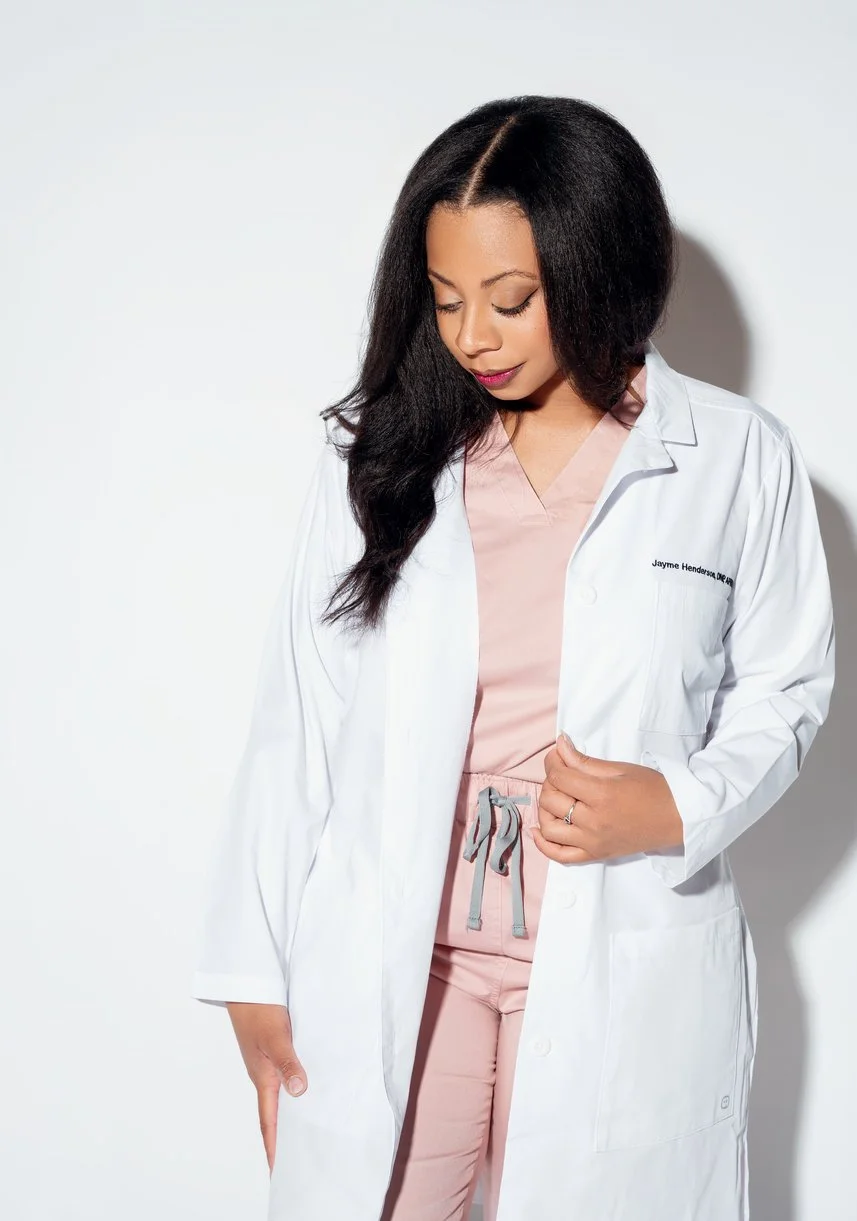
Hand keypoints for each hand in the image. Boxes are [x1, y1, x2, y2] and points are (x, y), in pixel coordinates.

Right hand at [225, 1002, 307, 1173]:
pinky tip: (311, 1090)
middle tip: (298, 1160)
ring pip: (281, 1095)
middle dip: (284, 1138)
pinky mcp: (275, 1049)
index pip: (270, 1122)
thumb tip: (299, 1091)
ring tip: (308, 1132)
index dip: (274, 1147)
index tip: (279, 1172)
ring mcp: (268, 1062)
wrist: (247, 984)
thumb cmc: (259, 1010)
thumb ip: (288, 1062)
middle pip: (275, 1113)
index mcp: (263, 1077)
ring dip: (292, 1113)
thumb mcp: (276, 1036)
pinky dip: (296, 1089)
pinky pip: (287, 1075)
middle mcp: (265, 1074)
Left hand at [527, 733, 683, 863]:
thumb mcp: (620, 769)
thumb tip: (560, 745)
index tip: (557, 756)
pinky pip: (560, 856)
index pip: (559, 777)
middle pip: (551, 800)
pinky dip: (544, 845)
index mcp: (601, 794)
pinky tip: (539, 830)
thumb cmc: (654, 789)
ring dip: (545, 810)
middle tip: (562, 774)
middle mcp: (594, 821)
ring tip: (556, 798)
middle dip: (551, 782)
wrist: (678, 818)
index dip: (552, 763)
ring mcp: (593, 841)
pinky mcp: (595, 854)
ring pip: (550, 828)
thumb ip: (584, 761)